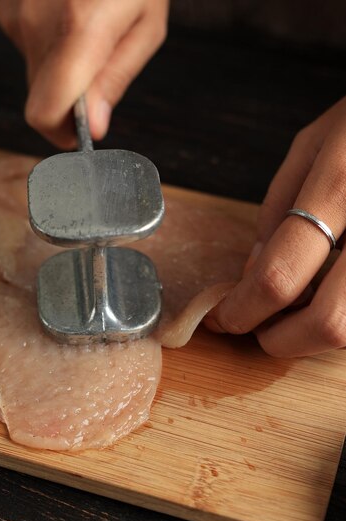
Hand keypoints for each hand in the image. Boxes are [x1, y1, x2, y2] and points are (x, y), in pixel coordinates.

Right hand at [0, 0, 168, 147]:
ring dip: (61, 72)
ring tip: (88, 34)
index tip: (79, 135)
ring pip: (35, 74)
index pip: (44, 113)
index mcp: (79, 30)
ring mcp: (16, 12)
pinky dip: (50, 46)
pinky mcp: (8, 5)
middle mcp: (37, 24)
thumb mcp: (146, 26)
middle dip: (69, 103)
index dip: (60, 134)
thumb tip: (94, 127)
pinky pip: (27, 47)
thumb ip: (116, 79)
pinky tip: (70, 17)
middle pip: (40, 99)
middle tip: (98, 75)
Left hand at [205, 96, 345, 357]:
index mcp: (344, 184)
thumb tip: (252, 273)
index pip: (280, 275)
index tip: (224, 318)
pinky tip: (333, 292)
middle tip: (262, 328)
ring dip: (319, 334)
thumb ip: (278, 207)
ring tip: (300, 308)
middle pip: (329, 322)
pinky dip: (345, 314)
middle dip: (283, 340)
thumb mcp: (315, 143)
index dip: (242, 310)